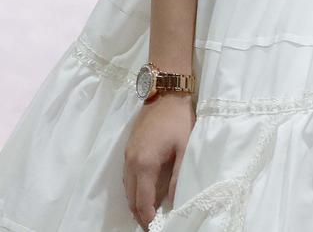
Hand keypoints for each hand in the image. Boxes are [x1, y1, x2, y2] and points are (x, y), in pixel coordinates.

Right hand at [124, 91, 193, 227]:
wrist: (166, 94)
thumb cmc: (179, 121)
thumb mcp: (185, 149)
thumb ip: (178, 177)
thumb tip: (175, 201)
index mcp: (145, 164)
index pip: (143, 201)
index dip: (148, 218)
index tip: (156, 228)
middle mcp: (131, 163)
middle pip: (131, 198)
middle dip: (140, 215)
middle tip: (152, 224)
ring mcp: (127, 156)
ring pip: (127, 189)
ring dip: (136, 203)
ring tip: (148, 213)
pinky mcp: (128, 149)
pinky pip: (127, 177)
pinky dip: (133, 190)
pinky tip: (144, 192)